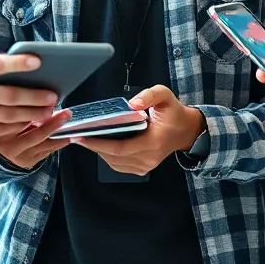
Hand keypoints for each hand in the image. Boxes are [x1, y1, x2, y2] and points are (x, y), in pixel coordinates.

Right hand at [0, 52, 57, 137]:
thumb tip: (15, 60)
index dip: (19, 63)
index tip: (39, 61)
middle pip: (7, 95)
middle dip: (34, 97)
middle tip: (53, 96)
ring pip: (4, 116)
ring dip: (29, 115)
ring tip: (46, 112)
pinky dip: (13, 127)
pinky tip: (26, 123)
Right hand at [0, 110, 73, 170]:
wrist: (1, 149)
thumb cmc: (7, 127)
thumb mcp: (8, 117)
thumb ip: (21, 111)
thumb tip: (44, 100)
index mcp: (1, 131)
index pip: (20, 120)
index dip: (36, 112)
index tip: (49, 103)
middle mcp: (9, 146)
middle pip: (35, 135)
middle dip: (53, 124)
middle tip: (66, 114)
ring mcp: (19, 157)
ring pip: (44, 145)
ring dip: (61, 135)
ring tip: (71, 125)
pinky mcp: (29, 162)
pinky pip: (47, 151)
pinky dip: (58, 143)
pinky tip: (67, 136)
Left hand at [72, 86, 204, 175]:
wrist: (186, 130)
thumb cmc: (174, 112)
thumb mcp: (164, 95)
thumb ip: (148, 96)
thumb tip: (131, 105)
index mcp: (154, 141)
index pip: (120, 148)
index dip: (98, 144)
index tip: (82, 137)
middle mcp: (149, 157)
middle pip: (114, 157)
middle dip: (94, 146)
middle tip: (78, 135)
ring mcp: (146, 165)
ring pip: (115, 163)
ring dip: (100, 152)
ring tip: (87, 138)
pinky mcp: (143, 168)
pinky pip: (120, 165)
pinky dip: (108, 156)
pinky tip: (102, 145)